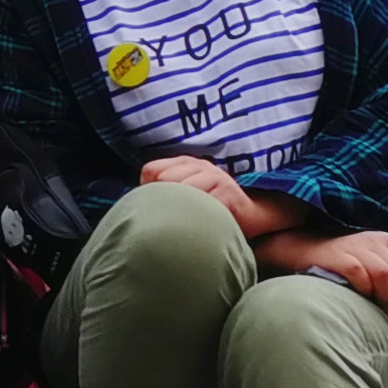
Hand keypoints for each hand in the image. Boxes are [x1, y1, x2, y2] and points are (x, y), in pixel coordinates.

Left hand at [138, 154, 272, 235]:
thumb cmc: (213, 208)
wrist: (252, 215)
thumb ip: (163, 193)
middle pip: (164, 180)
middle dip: (165, 202)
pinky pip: (203, 205)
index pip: (151, 170)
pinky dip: (199, 218)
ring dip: (183, 212)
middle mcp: (199, 165)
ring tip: (189, 223)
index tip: (160, 207)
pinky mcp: (228, 191)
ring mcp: (215, 175)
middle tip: (176, 218)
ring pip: (182, 191)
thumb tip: (135, 203)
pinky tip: (203, 225)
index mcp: (185, 162)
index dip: (149, 190)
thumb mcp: (186, 195)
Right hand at [290, 229, 387, 318]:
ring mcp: (357, 246)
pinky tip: (364, 300)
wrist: (302, 249)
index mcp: (387, 242)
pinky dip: (366, 290)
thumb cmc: (341, 264)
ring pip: (386, 274)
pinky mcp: (340, 257)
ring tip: (383, 310)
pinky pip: (361, 275)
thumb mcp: (374, 268)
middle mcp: (375, 241)